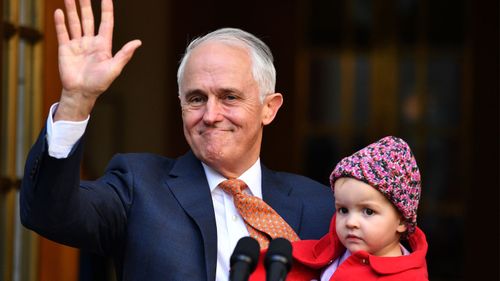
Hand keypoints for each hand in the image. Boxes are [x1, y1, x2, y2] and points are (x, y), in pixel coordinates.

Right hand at [54, 0, 140, 120]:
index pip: (106, 23)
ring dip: (72, 9)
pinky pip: (63, 33)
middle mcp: (90, 41)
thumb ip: (124, 54)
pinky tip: (59, 12)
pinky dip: (60, 22)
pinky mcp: (65, 49)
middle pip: (88, 18)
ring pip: (74, 22)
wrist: (81, 93)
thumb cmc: (99, 83)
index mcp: (103, 45)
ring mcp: (77, 44)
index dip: (106, 10)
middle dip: (85, 5)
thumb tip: (138, 42)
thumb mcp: (114, 68)